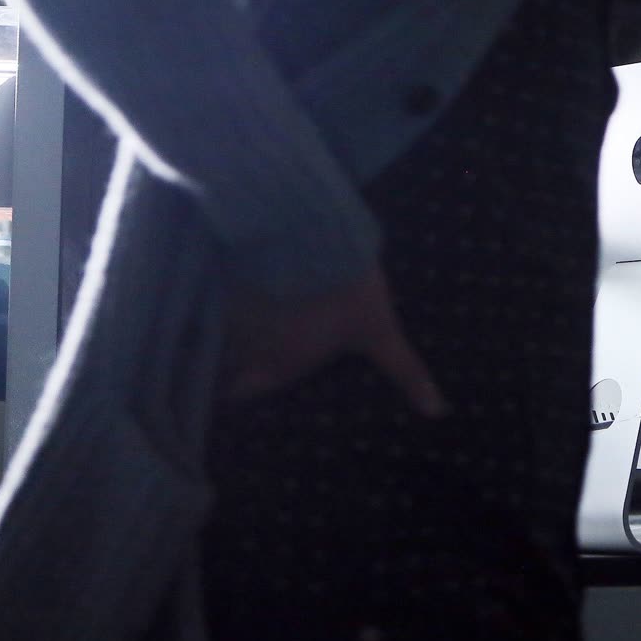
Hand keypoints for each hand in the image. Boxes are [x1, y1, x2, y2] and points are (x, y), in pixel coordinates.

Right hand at [219, 268, 446, 416]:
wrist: (307, 227)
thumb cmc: (346, 288)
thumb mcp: (379, 330)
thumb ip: (404, 371)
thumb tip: (439, 412)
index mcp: (278, 366)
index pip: (239, 395)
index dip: (236, 394)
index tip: (232, 394)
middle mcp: (241, 346)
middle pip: (218, 366)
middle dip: (220, 364)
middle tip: (226, 357)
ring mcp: (222, 310)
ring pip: (208, 331)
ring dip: (213, 330)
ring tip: (220, 322)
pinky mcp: (213, 275)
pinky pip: (202, 295)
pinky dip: (205, 297)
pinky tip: (213, 286)